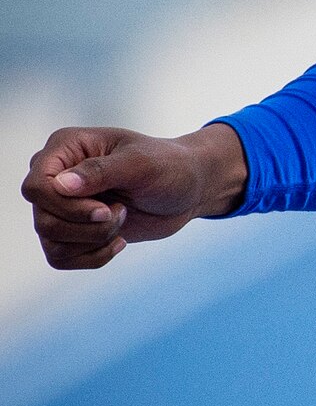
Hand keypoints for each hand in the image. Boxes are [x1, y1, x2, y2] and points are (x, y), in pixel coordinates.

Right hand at [21, 123, 247, 269]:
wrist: (188, 188)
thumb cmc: (168, 166)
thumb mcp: (140, 164)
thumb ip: (100, 171)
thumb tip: (61, 184)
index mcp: (65, 148)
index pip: (37, 186)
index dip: (65, 206)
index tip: (105, 209)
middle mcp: (57, 176)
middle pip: (44, 219)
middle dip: (88, 227)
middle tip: (121, 211)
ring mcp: (62, 205)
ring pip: (52, 242)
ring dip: (94, 241)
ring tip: (122, 219)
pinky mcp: (73, 230)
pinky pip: (61, 258)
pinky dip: (93, 257)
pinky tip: (119, 242)